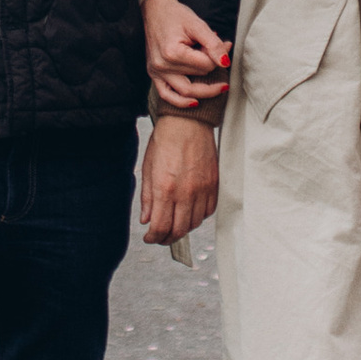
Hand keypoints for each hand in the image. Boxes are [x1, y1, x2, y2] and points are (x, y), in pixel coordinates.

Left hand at [140, 112, 220, 245]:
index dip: (154, 238)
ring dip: (183, 228)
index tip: (150, 237)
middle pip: (179, 230)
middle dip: (167, 238)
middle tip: (161, 237)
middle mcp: (185, 192)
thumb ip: (148, 198)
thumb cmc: (165, 140)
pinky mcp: (214, 184)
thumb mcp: (148, 168)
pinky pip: (209, 211)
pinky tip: (190, 212)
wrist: (187, 121)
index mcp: (165, 188)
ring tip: (174, 224)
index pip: (160, 227)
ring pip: (195, 223)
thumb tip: (147, 220)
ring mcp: (202, 189)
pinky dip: (199, 216)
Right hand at [145, 0, 232, 110]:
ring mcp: (156, 72)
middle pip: (198, 76)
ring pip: (185, 91)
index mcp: (172, 52)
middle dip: (211, 66)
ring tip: (220, 86)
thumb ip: (213, 44)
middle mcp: (162, 65)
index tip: (223, 44)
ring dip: (204, 90)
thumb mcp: (198, 25)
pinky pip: (166, 94)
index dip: (217, 56)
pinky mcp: (154, 74)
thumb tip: (225, 62)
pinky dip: (180, 102)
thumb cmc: (175, 15)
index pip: (205, 65)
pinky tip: (195, 102)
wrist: (155, 10)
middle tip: (219, 53)